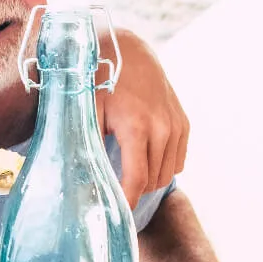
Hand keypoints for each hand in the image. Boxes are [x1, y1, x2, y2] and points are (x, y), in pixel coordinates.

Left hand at [96, 29, 188, 207]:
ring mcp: (176, 125)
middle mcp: (162, 127)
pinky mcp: (183, 122)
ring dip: (149, 179)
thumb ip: (85, 140)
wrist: (126, 49)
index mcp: (136, 126)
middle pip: (153, 179)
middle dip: (134, 190)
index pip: (137, 179)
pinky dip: (163, 165)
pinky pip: (178, 159)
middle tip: (113, 191)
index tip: (117, 212)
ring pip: (168, 172)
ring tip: (125, 173)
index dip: (128, 200)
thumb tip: (79, 173)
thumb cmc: (97, 79)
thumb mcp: (84, 109)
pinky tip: (143, 158)